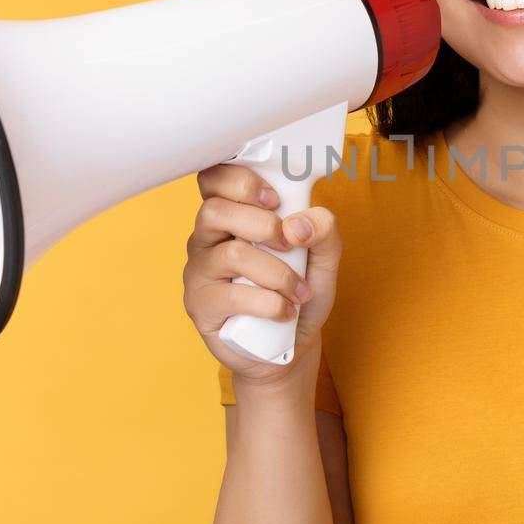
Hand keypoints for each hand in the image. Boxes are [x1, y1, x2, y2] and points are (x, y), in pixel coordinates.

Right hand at [182, 162, 343, 389]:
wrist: (292, 344)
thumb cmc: (299, 292)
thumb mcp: (324, 256)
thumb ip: (323, 228)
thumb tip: (296, 224)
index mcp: (232, 215)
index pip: (213, 178)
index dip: (240, 180)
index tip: (274, 199)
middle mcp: (208, 238)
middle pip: (216, 210)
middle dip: (263, 224)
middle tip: (291, 245)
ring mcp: (200, 272)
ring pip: (231, 253)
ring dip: (277, 273)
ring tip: (298, 291)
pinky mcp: (200, 305)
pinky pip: (231, 295)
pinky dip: (269, 303)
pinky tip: (284, 311)